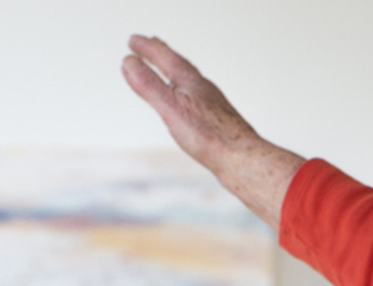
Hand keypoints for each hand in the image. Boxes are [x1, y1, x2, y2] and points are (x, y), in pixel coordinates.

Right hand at [122, 34, 301, 228]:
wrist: (243, 159)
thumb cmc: (210, 136)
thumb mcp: (170, 108)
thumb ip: (149, 85)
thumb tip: (129, 62)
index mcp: (192, 83)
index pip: (166, 58)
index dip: (148, 48)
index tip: (133, 40)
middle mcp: (204, 90)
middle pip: (180, 66)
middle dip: (162, 54)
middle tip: (151, 44)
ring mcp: (213, 106)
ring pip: (190, 83)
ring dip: (175, 73)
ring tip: (167, 71)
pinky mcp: (217, 122)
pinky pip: (196, 100)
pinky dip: (185, 94)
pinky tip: (188, 105)